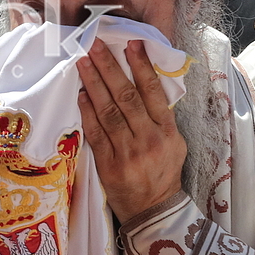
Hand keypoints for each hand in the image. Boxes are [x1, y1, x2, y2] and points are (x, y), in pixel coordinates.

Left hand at [77, 38, 186, 224]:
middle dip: (110, 68)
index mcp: (168, 131)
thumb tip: (143, 81)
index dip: (142, 66)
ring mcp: (129, 153)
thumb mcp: (173, 143)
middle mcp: (150, 140)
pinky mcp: (109, 166)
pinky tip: (81, 94)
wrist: (154, 211)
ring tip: (83, 62)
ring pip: (109, 112)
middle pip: (127, 97)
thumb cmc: (163, 172)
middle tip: (95, 45)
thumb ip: (159, 116)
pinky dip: (88, 112)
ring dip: (94, 84)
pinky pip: (96, 133)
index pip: (153, 92)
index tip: (132, 43)